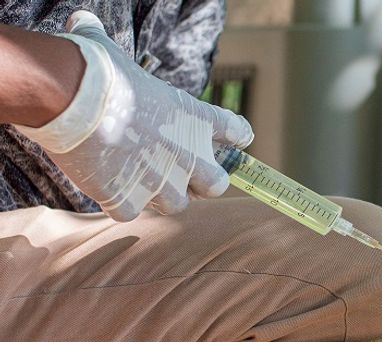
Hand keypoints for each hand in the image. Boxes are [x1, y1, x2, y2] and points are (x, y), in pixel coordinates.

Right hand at [13, 11, 252, 220]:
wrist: (72, 100)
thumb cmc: (96, 70)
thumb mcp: (110, 52)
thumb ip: (105, 40)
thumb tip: (83, 20)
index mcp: (195, 117)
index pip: (235, 131)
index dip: (237, 135)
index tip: (239, 137)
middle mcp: (187, 155)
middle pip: (216, 185)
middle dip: (204, 183)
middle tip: (185, 175)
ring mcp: (160, 182)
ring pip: (174, 205)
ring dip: (160, 195)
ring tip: (141, 181)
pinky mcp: (128, 199)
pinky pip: (131, 212)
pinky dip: (120, 203)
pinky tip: (107, 187)